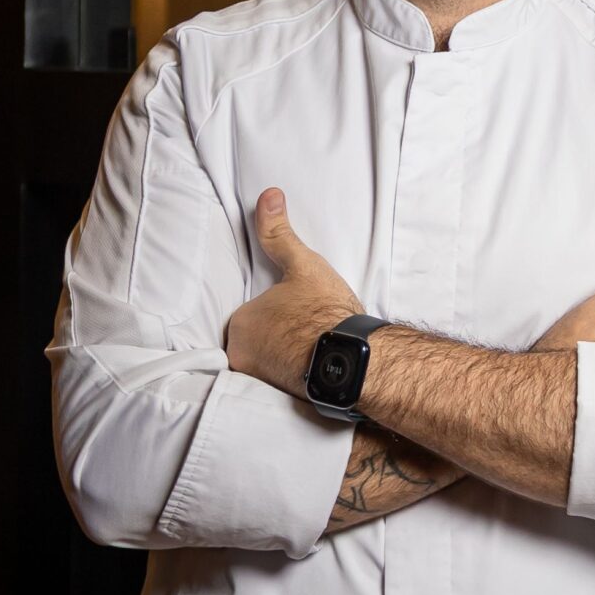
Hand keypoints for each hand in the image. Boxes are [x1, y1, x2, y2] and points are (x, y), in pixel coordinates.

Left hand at [225, 188, 364, 397]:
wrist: (353, 359)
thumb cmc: (325, 312)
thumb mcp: (303, 265)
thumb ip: (279, 233)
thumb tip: (268, 195)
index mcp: (242, 324)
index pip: (250, 317)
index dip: (275, 313)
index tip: (296, 313)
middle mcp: (241, 356)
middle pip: (255, 342)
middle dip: (276, 337)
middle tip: (306, 331)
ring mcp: (258, 381)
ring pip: (266, 363)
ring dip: (283, 357)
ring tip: (311, 349)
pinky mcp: (277, 399)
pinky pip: (278, 383)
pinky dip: (291, 377)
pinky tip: (312, 369)